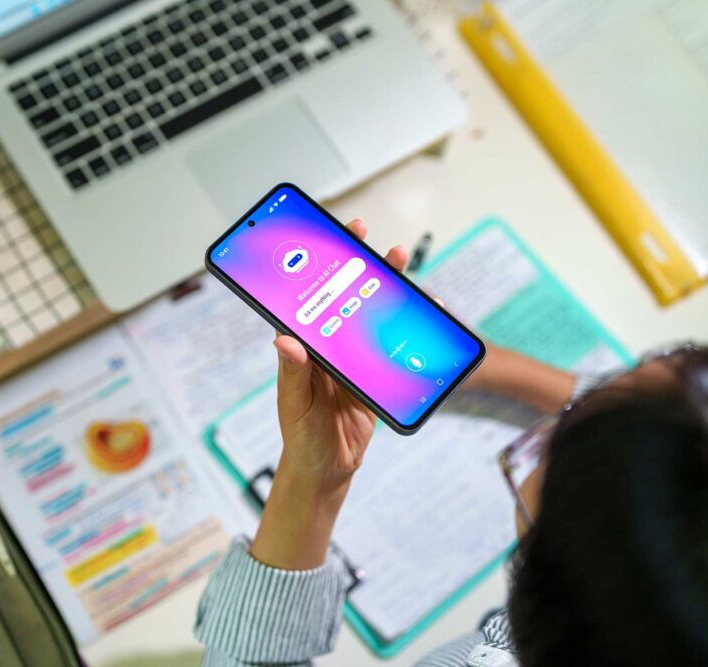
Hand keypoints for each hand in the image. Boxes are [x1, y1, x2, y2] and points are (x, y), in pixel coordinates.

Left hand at [274, 218, 409, 482]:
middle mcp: (327, 347)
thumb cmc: (301, 437)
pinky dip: (407, 328)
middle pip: (344, 298)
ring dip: (386, 291)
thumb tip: (285, 338)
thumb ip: (294, 373)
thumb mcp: (296, 405)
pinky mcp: (373, 376)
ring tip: (400, 264)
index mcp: (303, 348)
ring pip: (370, 317)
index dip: (320, 266)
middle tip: (371, 239)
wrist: (327, 470)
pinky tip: (423, 312)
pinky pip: (391, 345)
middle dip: (358, 267)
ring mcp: (352, 359)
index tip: (331, 237)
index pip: (310, 299)